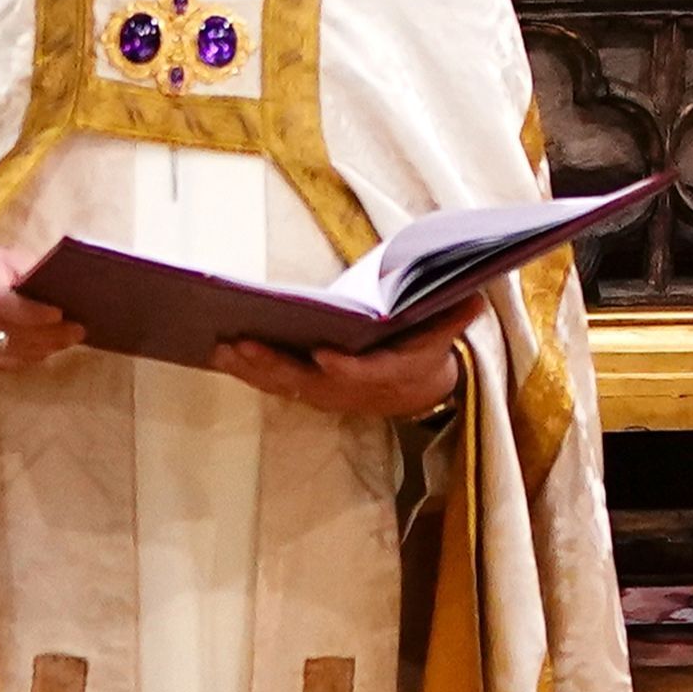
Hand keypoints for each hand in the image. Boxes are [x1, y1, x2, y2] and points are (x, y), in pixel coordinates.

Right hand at [0, 241, 80, 376]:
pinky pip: (3, 364)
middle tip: (77, 330)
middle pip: (8, 331)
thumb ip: (29, 271)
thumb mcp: (4, 256)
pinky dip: (29, 357)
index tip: (59, 314)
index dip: (31, 312)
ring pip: (8, 352)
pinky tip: (46, 348)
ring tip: (69, 339)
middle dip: (48, 333)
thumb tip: (65, 291)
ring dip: (43, 348)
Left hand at [212, 290, 488, 420]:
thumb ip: (452, 319)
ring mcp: (326, 394)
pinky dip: (247, 370)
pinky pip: (274, 383)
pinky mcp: (308, 390)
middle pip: (307, 382)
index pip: (363, 375)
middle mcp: (350, 390)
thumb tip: (474, 297)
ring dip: (250, 368)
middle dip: (272, 365)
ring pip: (283, 385)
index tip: (323, 357)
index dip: (343, 369)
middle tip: (240, 344)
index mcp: (386, 375)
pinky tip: (220, 352)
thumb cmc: (425, 353)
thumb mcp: (444, 336)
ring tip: (219, 346)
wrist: (418, 391)